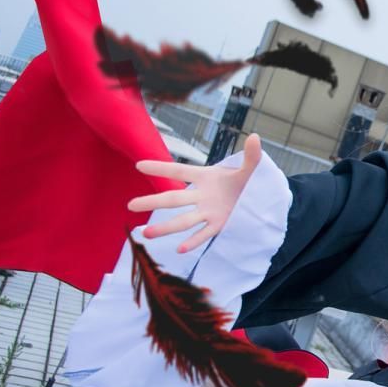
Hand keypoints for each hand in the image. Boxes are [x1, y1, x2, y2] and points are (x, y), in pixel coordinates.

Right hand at [128, 132, 262, 253]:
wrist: (257, 198)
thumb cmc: (244, 181)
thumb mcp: (249, 168)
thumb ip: (251, 156)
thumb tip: (255, 137)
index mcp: (205, 177)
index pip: (179, 171)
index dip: (161, 168)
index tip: (139, 165)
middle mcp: (202, 196)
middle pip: (174, 199)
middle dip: (152, 201)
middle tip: (131, 206)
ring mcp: (208, 211)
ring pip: (184, 220)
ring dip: (166, 227)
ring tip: (145, 233)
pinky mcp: (219, 224)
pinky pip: (204, 233)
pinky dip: (194, 240)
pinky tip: (181, 249)